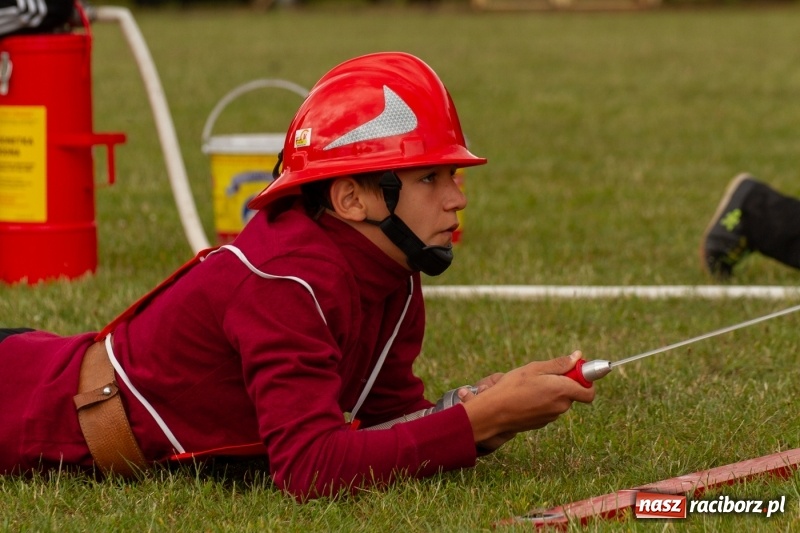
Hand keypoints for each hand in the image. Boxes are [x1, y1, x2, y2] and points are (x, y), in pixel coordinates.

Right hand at [461, 351, 594, 444]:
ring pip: (558, 401)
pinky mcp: (542, 423)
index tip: (573, 371)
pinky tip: (526, 396)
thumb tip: (578, 357)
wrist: (494, 412)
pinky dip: (542, 401)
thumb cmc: (513, 387)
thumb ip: (560, 364)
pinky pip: (548, 408)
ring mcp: (551, 417)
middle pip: (572, 393)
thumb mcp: (535, 368)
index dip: (585, 380)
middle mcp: (561, 406)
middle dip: (563, 383)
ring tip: (530, 386)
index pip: (589, 392)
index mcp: (563, 391)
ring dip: (551, 392)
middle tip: (544, 374)